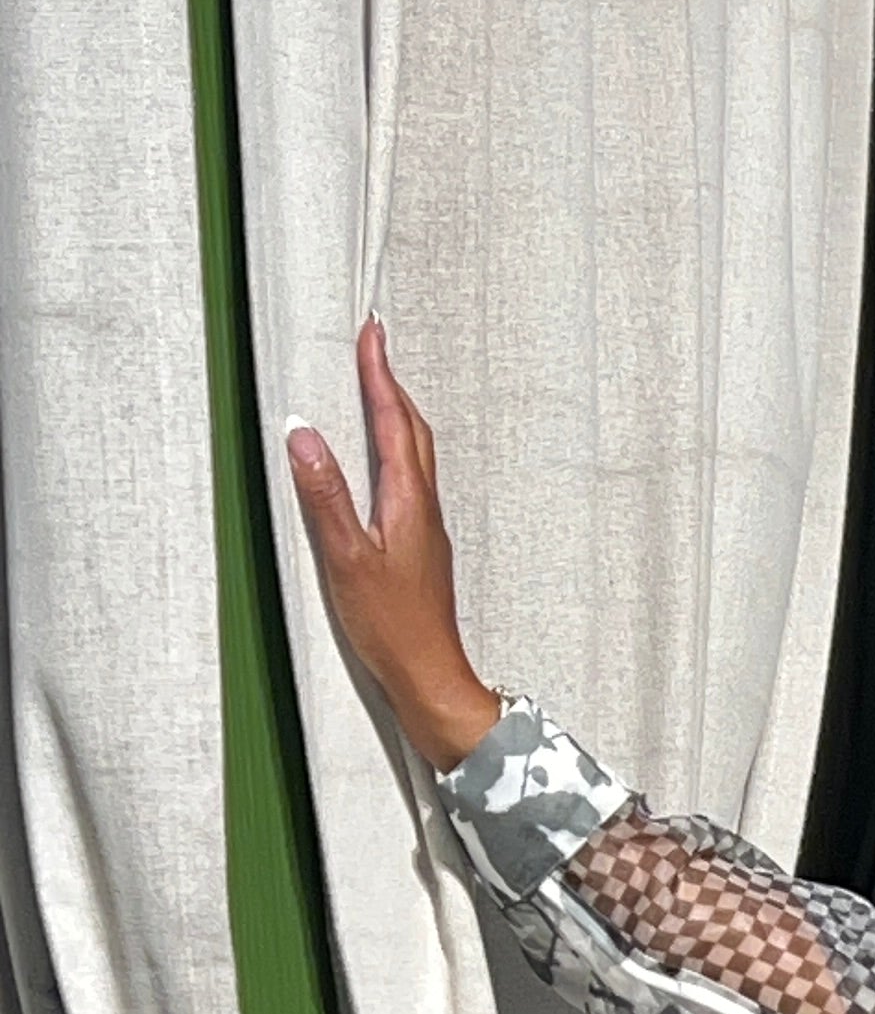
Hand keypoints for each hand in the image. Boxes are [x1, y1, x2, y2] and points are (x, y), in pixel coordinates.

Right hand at [285, 319, 501, 773]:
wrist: (432, 680)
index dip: (379, 375)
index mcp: (408, 502)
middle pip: (412, 432)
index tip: (371, 333)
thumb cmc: (393, 630)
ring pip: (415, 458)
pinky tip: (384, 466)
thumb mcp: (347, 559)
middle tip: (373, 348)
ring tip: (378, 391)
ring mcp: (426, 531)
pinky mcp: (421, 551)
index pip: (393, 423)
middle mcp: (424, 510)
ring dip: (397, 418)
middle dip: (391, 386)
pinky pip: (410, 484)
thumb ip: (325, 496)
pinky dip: (396, 455)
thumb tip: (303, 435)